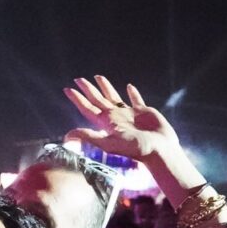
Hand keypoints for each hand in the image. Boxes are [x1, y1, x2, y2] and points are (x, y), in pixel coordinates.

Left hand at [63, 76, 180, 162]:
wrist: (159, 151)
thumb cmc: (136, 149)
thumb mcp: (109, 144)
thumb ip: (90, 137)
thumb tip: (68, 135)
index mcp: (106, 123)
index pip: (88, 108)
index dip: (77, 99)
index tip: (67, 89)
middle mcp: (115, 117)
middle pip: (98, 100)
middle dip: (88, 89)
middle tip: (78, 79)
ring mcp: (129, 114)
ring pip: (114, 97)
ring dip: (106, 87)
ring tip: (98, 77)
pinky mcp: (144, 112)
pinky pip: (136, 99)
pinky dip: (132, 93)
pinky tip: (129, 87)